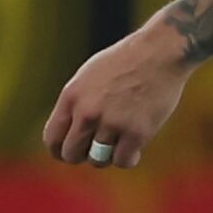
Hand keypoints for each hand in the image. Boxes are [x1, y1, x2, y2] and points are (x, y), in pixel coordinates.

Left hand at [44, 19, 192, 168]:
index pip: (52, 139)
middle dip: (83, 156)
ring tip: (119, 142)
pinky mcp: (136, 132)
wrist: (161, 52)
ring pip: (98, 160)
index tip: (72, 152)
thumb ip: (76, 104)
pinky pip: (123, 161)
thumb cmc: (126, 63)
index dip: (60, 151)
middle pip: (71, 154)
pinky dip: (129, 158)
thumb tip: (69, 136)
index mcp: (72, 96)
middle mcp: (87, 111)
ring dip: (108, 156)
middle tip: (97, 149)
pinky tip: (134, 148)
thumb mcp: (89, 77)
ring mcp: (112, 122)